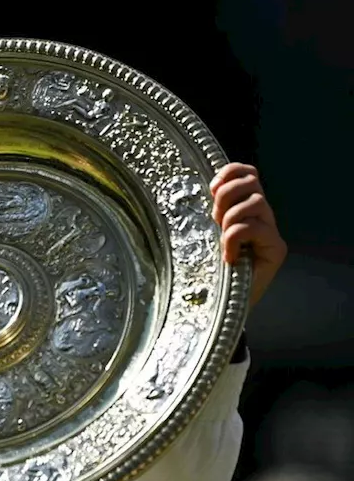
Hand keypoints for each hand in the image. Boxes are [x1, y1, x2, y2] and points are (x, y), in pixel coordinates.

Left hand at [210, 162, 286, 307]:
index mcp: (244, 208)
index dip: (230, 173)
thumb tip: (205, 188)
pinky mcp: (276, 249)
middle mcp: (261, 216)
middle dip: (226, 195)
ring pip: (255, 202)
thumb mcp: (204, 235)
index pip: (247, 173)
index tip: (211, 188)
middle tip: (214, 219)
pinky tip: (228, 257)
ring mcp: (271, 232)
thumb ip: (209, 212)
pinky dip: (234, 238)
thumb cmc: (209, 272)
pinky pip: (253, 227)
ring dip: (230, 217)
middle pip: (252, 182)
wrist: (222, 307)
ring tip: (221, 239)